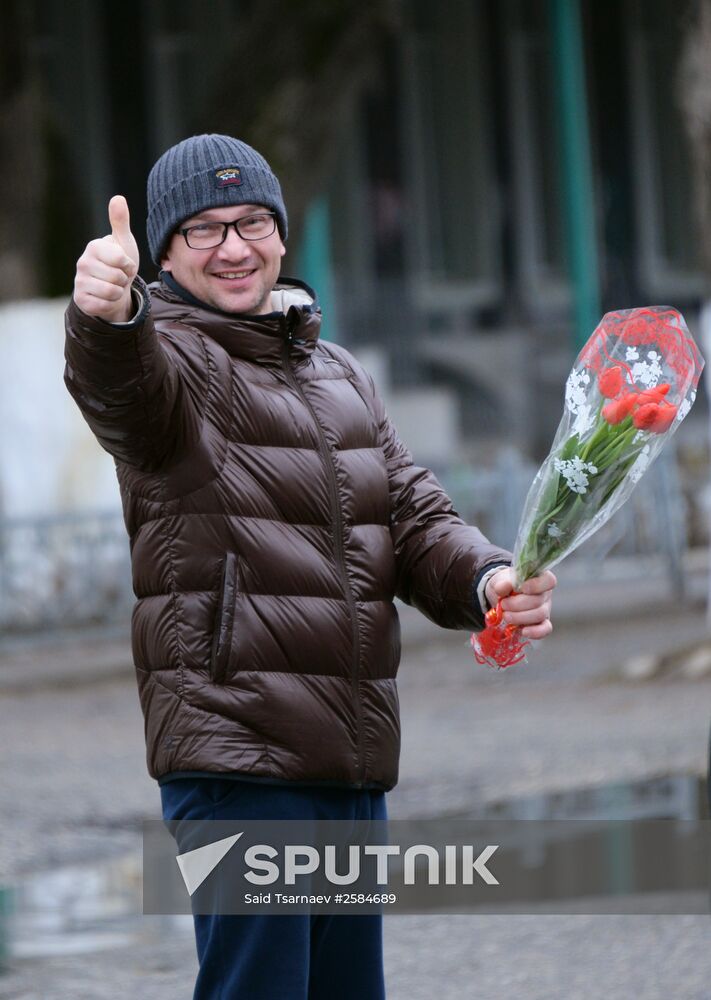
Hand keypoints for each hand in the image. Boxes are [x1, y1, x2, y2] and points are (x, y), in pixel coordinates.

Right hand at [73, 195, 139, 321]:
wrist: (113, 288)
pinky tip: (105, 297)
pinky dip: (111, 304)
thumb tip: (118, 198)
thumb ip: (120, 221)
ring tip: (113, 286)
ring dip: (118, 292)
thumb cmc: (119, 263)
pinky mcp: (82, 300)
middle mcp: (82, 263)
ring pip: (111, 292)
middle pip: (117, 277)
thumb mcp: (124, 242)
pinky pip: (105, 305)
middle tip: (118, 277)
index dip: (129, 265)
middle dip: (124, 280)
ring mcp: (79, 282)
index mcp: (94, 246)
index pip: (121, 260)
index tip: (125, 264)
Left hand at [485, 567, 555, 639]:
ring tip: (506, 616)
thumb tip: (503, 588)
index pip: (548, 580)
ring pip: (540, 615)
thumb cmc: (505, 586)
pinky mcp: (542, 623)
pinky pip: (545, 629)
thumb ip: (502, 583)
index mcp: (540, 578)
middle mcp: (545, 594)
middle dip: (518, 604)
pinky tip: (523, 631)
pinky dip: (535, 632)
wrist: (501, 598)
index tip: (522, 588)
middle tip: (503, 604)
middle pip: (538, 601)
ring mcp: (545, 609)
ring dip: (520, 617)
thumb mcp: (500, 580)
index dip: (537, 585)